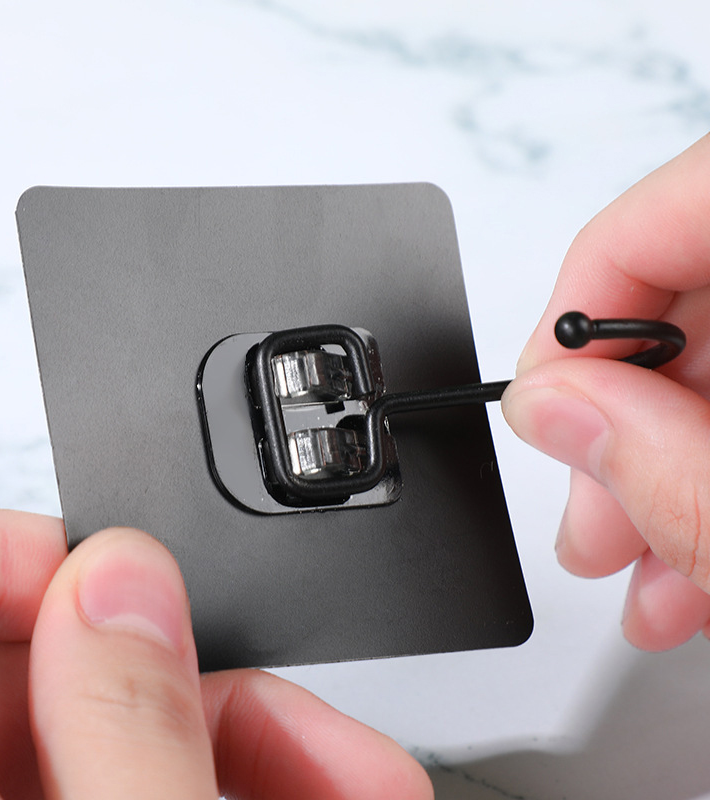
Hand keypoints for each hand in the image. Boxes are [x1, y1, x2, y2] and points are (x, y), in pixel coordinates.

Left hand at [0, 499, 431, 797]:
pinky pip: (126, 782)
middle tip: (314, 730)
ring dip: (250, 744)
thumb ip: (129, 726)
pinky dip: (234, 782)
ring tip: (361, 783)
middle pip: (50, 674)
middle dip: (209, 685)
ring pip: (109, 733)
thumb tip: (126, 580)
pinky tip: (327, 797)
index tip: (91, 558)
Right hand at [502, 133, 709, 651]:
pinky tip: (685, 561)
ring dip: (658, 474)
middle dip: (616, 426)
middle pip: (684, 297)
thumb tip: (551, 408)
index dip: (580, 305)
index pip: (667, 213)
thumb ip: (669, 462)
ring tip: (630, 568)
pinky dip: (707, 482)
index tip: (541, 396)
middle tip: (586, 518)